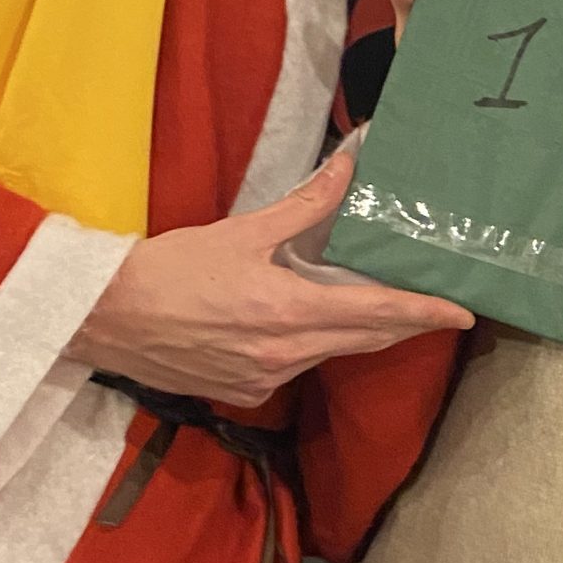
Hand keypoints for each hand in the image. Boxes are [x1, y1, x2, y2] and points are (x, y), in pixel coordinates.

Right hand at [65, 148, 471, 408]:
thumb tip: (347, 169)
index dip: (424, 313)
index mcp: (288, 312)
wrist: (100, 320)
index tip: (463, 314)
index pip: (377, 313)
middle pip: (366, 339)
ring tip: (380, 304)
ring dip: (358, 330)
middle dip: (404, 324)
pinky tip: (308, 322)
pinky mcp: (244, 392)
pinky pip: (297, 367)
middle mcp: (284, 354)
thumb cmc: (165, 270)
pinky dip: (313, 344)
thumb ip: (303, 207)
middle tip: (439, 308)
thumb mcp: (239, 232)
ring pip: (332, 352)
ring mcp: (265, 379)